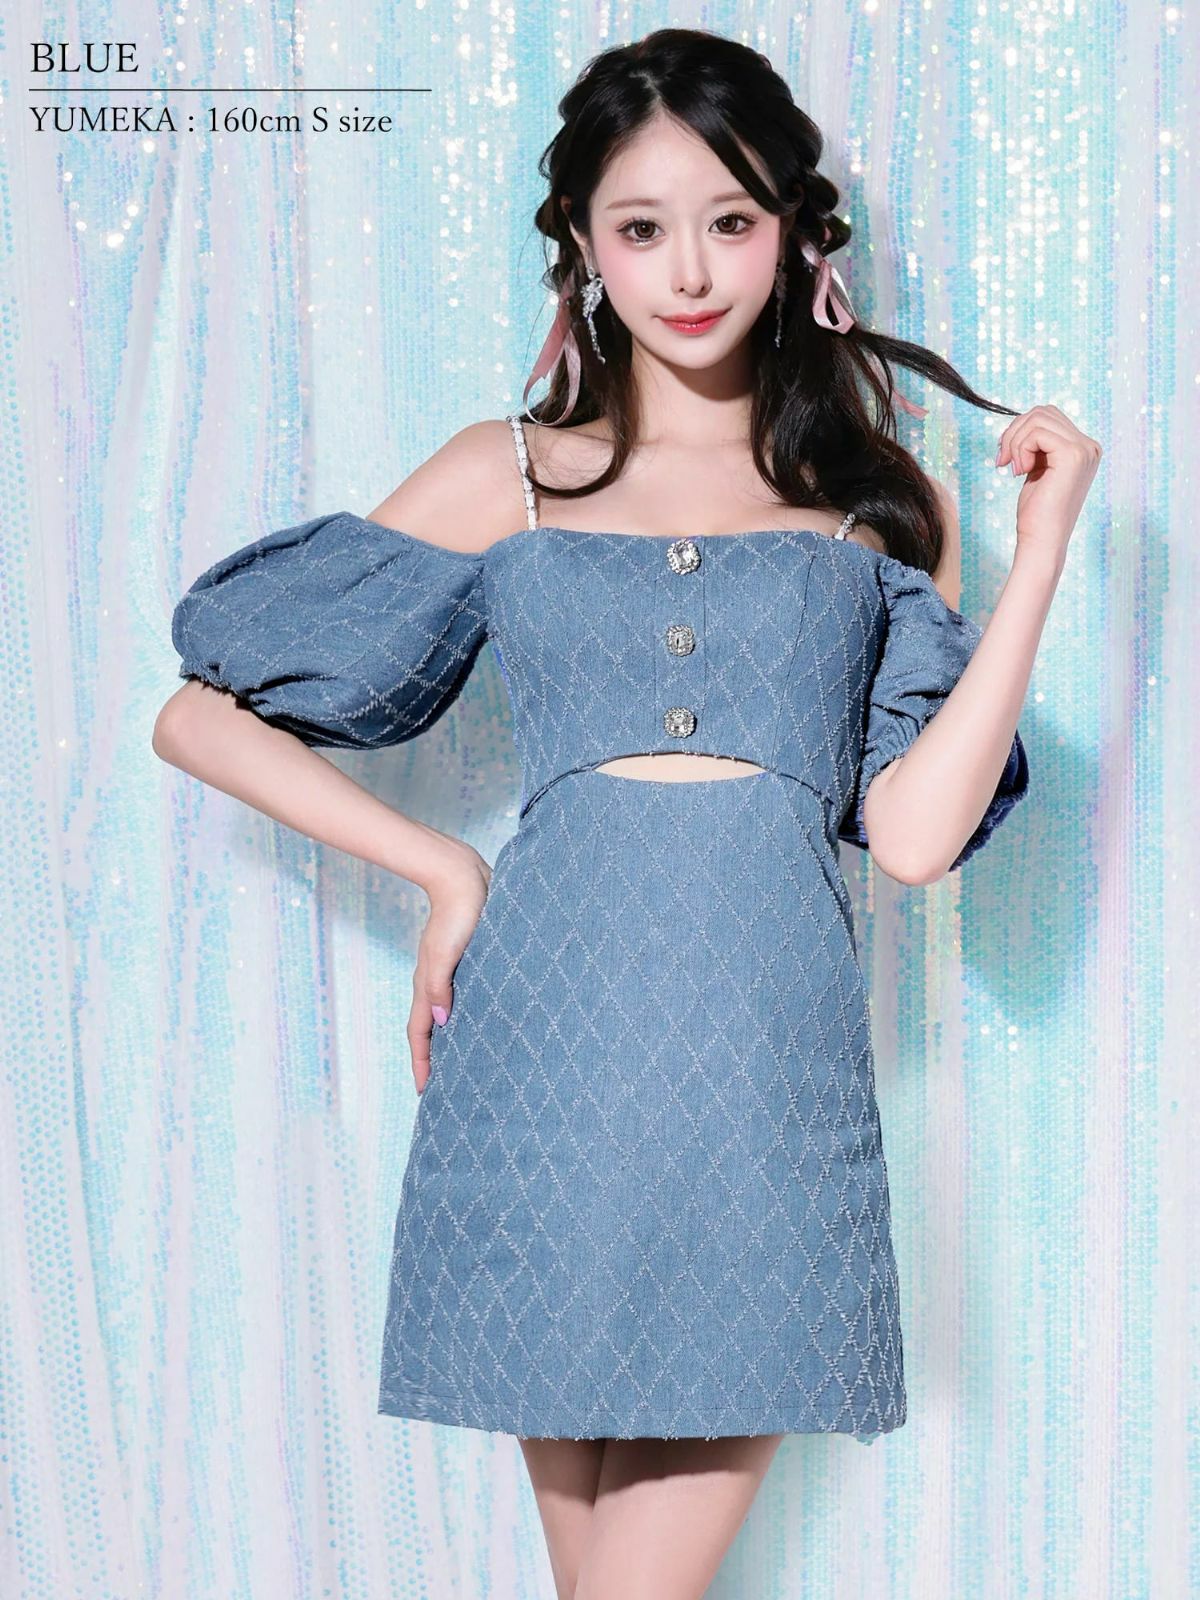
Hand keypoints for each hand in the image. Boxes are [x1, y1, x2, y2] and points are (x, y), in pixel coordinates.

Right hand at [408, 844, 491, 1094]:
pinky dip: (467, 1016)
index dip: (422, 1063)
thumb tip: (441, 1022)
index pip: (421, 1033)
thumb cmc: (459, 913)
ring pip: (449, 1014)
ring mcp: (452, 972)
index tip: (426, 1093)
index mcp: (429, 984)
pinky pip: (465, 998)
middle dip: (434, 1059)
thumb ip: (440, 986)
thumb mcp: (446, 952)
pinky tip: (482, 1021)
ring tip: (464, 1063)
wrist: (464, 875)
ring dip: (451, 1039)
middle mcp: (438, 982)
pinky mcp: (469, 960)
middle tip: (444, 1088)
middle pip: (432, 1029)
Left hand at [995, 403, 1101, 567]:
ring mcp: (1084, 450)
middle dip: (1014, 432)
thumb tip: (1022, 420)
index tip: (1006, 458)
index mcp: (1083, 448)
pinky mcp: (1073, 455)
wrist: (1042, 540)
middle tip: (1003, 461)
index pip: (1048, 416)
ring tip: (1013, 469)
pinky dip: (1020, 449)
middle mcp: (1089, 447)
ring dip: (1015, 442)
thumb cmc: (1036, 511)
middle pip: (1042, 412)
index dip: (1020, 431)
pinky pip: (1036, 433)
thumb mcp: (1037, 469)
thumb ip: (1037, 445)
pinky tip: (1021, 472)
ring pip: (1038, 418)